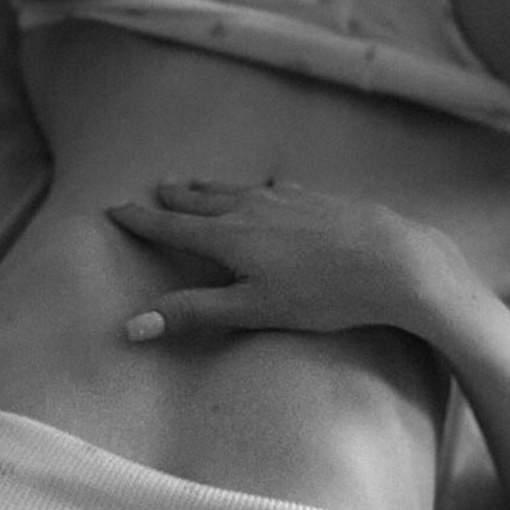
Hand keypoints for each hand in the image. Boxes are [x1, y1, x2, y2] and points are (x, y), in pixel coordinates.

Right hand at [107, 179, 409, 340]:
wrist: (395, 260)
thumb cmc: (324, 294)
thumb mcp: (253, 311)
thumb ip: (194, 314)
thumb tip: (131, 326)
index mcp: (229, 237)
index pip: (172, 228)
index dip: (140, 221)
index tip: (114, 210)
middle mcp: (252, 208)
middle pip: (202, 201)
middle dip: (174, 198)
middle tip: (153, 189)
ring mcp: (287, 198)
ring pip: (237, 190)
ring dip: (210, 188)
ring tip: (194, 184)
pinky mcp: (319, 197)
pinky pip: (274, 188)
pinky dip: (255, 189)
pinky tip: (267, 189)